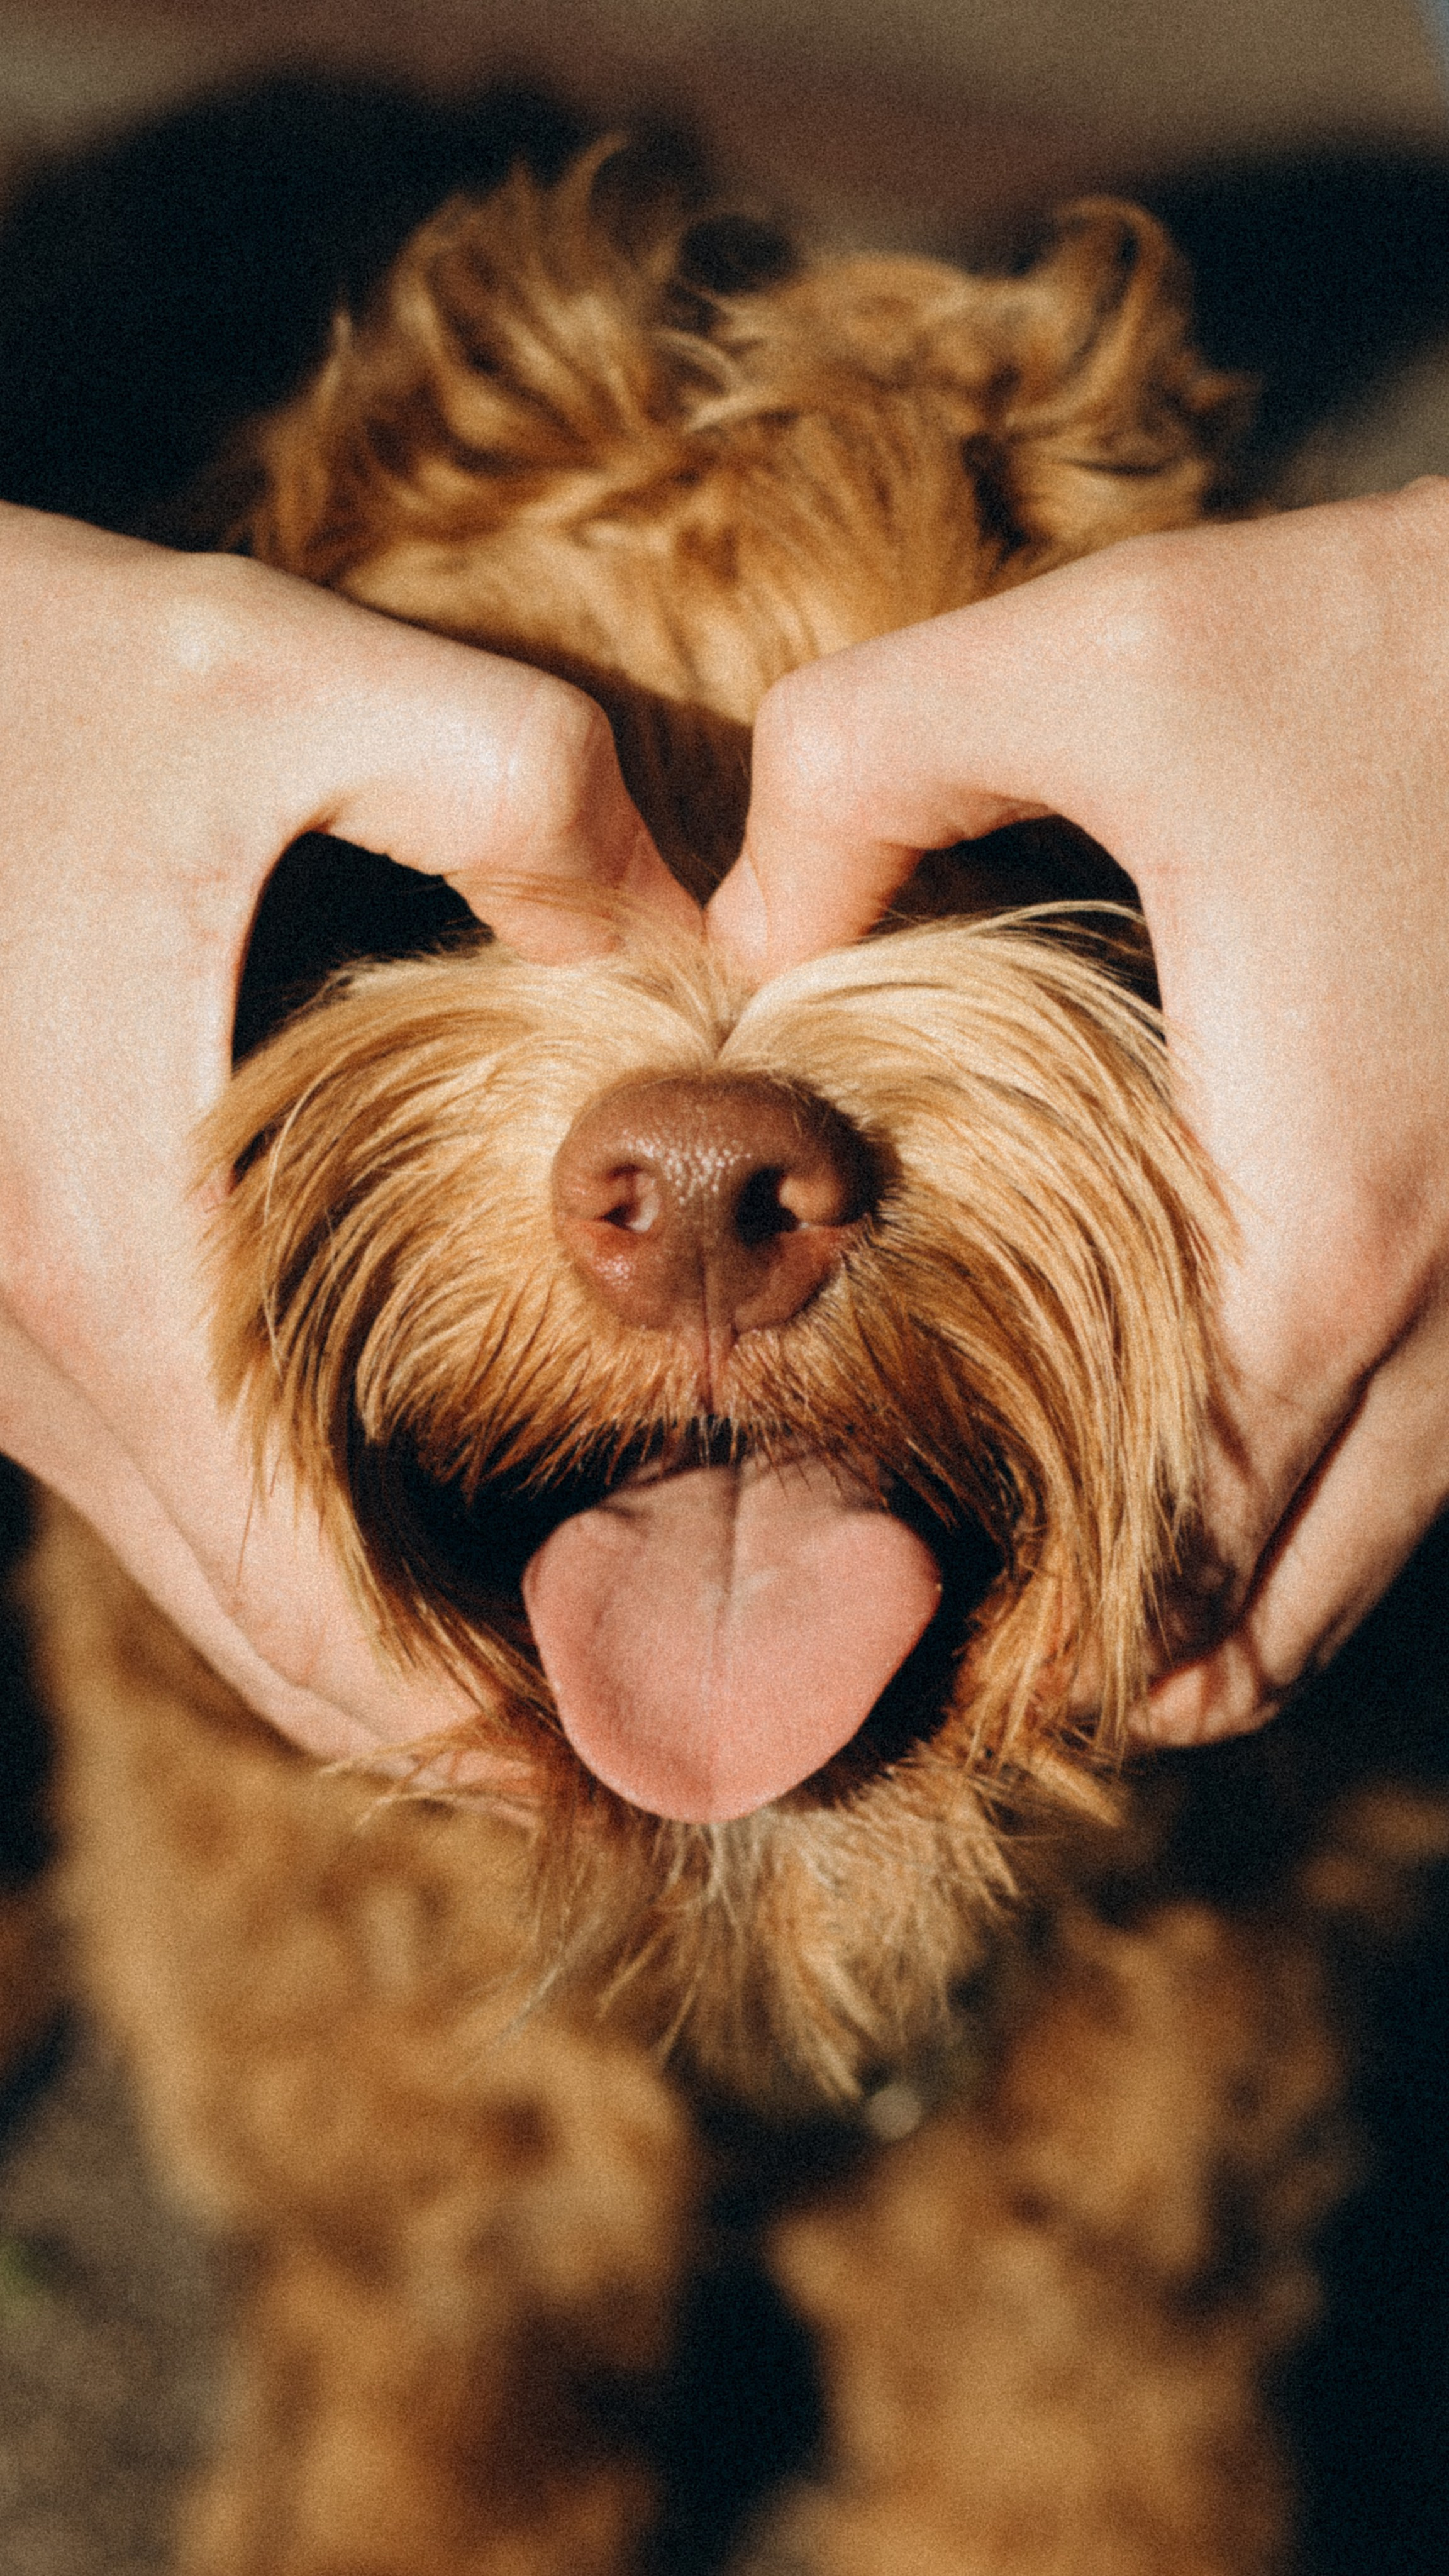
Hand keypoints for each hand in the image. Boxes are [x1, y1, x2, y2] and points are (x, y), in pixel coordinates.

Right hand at [0, 504, 693, 1758]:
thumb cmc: (8, 676)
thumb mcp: (276, 675)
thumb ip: (519, 790)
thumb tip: (698, 943)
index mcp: (115, 1262)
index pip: (309, 1609)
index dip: (482, 1731)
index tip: (636, 1767)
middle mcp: (36, 1355)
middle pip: (265, 1642)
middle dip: (461, 1722)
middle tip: (659, 1723)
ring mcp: (6, 1348)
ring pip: (211, 1577)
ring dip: (387, 1641)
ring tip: (586, 1632)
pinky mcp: (10, 1303)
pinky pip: (172, 1488)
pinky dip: (309, 1548)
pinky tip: (438, 1507)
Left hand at [711, 482, 1448, 1740]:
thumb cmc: (1390, 643)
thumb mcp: (1100, 654)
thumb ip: (862, 766)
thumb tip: (737, 927)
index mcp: (1326, 1228)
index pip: (1169, 1579)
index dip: (1004, 1642)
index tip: (864, 1628)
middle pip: (1260, 1638)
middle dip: (1082, 1672)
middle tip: (914, 1621)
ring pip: (1342, 1579)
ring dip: (1189, 1607)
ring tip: (1013, 1545)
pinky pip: (1399, 1485)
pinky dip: (1278, 1514)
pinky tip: (1155, 1425)